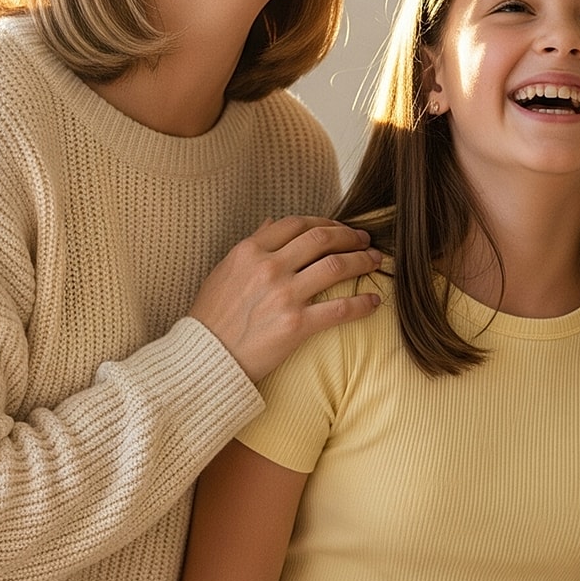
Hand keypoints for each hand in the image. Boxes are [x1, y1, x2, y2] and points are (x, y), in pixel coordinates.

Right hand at [188, 216, 381, 381]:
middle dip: (350, 236)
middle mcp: (268, 268)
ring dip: (362, 261)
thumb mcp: (224, 271)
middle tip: (365, 240)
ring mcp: (283, 296)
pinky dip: (363, 303)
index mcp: (249, 251)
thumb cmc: (211, 317)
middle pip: (322, 239)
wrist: (204, 359)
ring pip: (336, 266)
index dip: (325, 222)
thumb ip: (250, 245)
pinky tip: (374, 301)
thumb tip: (271, 221)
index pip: (297, 224)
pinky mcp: (295, 325)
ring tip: (376, 262)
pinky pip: (340, 309)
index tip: (340, 228)